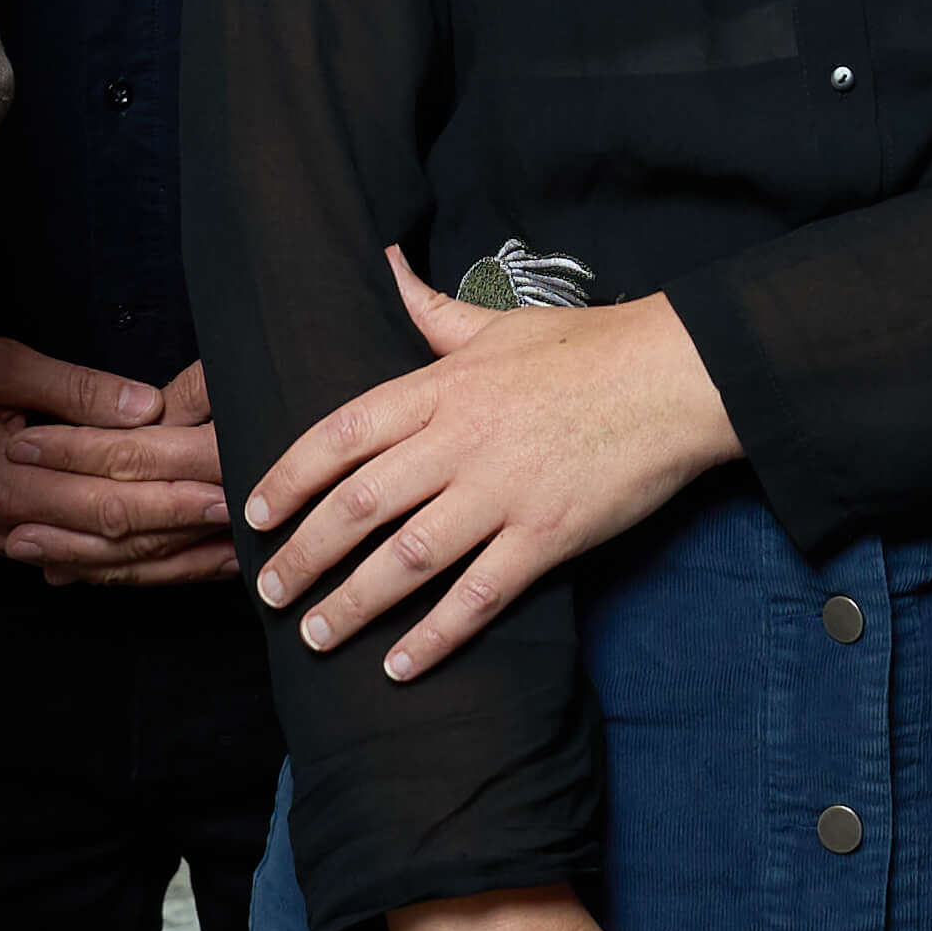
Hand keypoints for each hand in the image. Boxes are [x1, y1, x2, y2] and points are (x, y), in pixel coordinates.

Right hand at [0, 329, 234, 585]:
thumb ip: (76, 391)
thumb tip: (148, 409)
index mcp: (8, 484)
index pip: (111, 504)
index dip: (175, 504)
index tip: (229, 497)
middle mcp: (7, 525)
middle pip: (111, 545)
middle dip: (182, 540)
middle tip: (244, 535)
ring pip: (93, 563)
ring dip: (157, 563)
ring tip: (216, 558)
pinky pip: (66, 560)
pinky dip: (115, 565)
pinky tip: (154, 563)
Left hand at [242, 254, 739, 684]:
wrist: (676, 376)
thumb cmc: (589, 347)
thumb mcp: (500, 323)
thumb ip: (432, 310)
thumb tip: (385, 263)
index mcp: (443, 386)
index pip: (343, 434)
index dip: (290, 478)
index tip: (255, 514)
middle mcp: (462, 441)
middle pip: (361, 504)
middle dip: (305, 553)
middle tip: (269, 591)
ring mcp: (503, 491)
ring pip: (407, 557)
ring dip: (353, 602)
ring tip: (315, 635)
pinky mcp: (547, 536)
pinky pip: (478, 596)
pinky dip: (435, 635)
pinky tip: (399, 667)